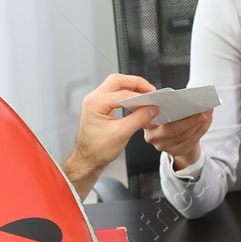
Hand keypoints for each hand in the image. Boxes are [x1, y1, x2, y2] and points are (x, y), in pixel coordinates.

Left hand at [61, 74, 157, 196]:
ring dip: (132, 88)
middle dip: (136, 83)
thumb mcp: (121, 134)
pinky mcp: (100, 107)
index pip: (122, 93)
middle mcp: (93, 100)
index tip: (153, 101)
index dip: (140, 96)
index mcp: (95, 104)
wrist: (88, 160)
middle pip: (117, 81)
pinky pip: (115, 94)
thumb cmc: (97, 150)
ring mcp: (95, 102)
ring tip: (145, 95)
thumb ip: (139, 119)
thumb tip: (152, 109)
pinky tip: (137, 103)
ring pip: (116, 85)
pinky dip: (128, 96)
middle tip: (150, 90)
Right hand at [144, 110, 213, 171]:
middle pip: (172, 129)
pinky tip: (207, 121)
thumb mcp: (162, 109)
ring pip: (185, 135)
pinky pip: (192, 141)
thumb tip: (182, 97)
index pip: (150, 118)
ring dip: (199, 123)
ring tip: (208, 112)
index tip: (168, 106)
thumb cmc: (167, 117)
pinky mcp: (176, 151)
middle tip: (203, 110)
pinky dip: (202, 130)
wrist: (172, 134)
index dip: (158, 113)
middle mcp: (153, 136)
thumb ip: (165, 104)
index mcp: (146, 123)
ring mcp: (164, 146)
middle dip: (190, 120)